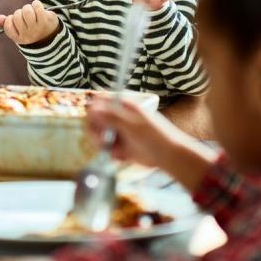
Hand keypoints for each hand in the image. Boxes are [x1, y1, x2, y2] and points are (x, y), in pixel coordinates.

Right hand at [0, 0, 59, 45]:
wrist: (52, 36)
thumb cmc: (31, 31)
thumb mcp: (19, 30)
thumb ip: (7, 24)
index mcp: (19, 39)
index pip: (8, 25)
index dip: (10, 19)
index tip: (15, 19)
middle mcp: (27, 35)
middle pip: (17, 16)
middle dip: (20, 12)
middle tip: (25, 15)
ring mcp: (36, 28)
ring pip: (26, 11)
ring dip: (28, 7)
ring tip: (31, 11)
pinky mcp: (45, 21)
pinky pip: (36, 6)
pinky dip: (36, 4)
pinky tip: (38, 7)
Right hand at [86, 97, 215, 192]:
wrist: (170, 156)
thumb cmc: (155, 136)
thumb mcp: (131, 124)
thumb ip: (110, 117)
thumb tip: (90, 109)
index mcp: (122, 106)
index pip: (98, 103)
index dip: (92, 113)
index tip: (94, 124)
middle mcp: (118, 117)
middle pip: (95, 120)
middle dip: (95, 132)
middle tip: (102, 141)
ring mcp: (119, 131)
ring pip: (98, 136)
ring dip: (102, 145)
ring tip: (115, 152)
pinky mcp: (120, 146)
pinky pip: (107, 149)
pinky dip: (111, 154)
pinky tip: (122, 157)